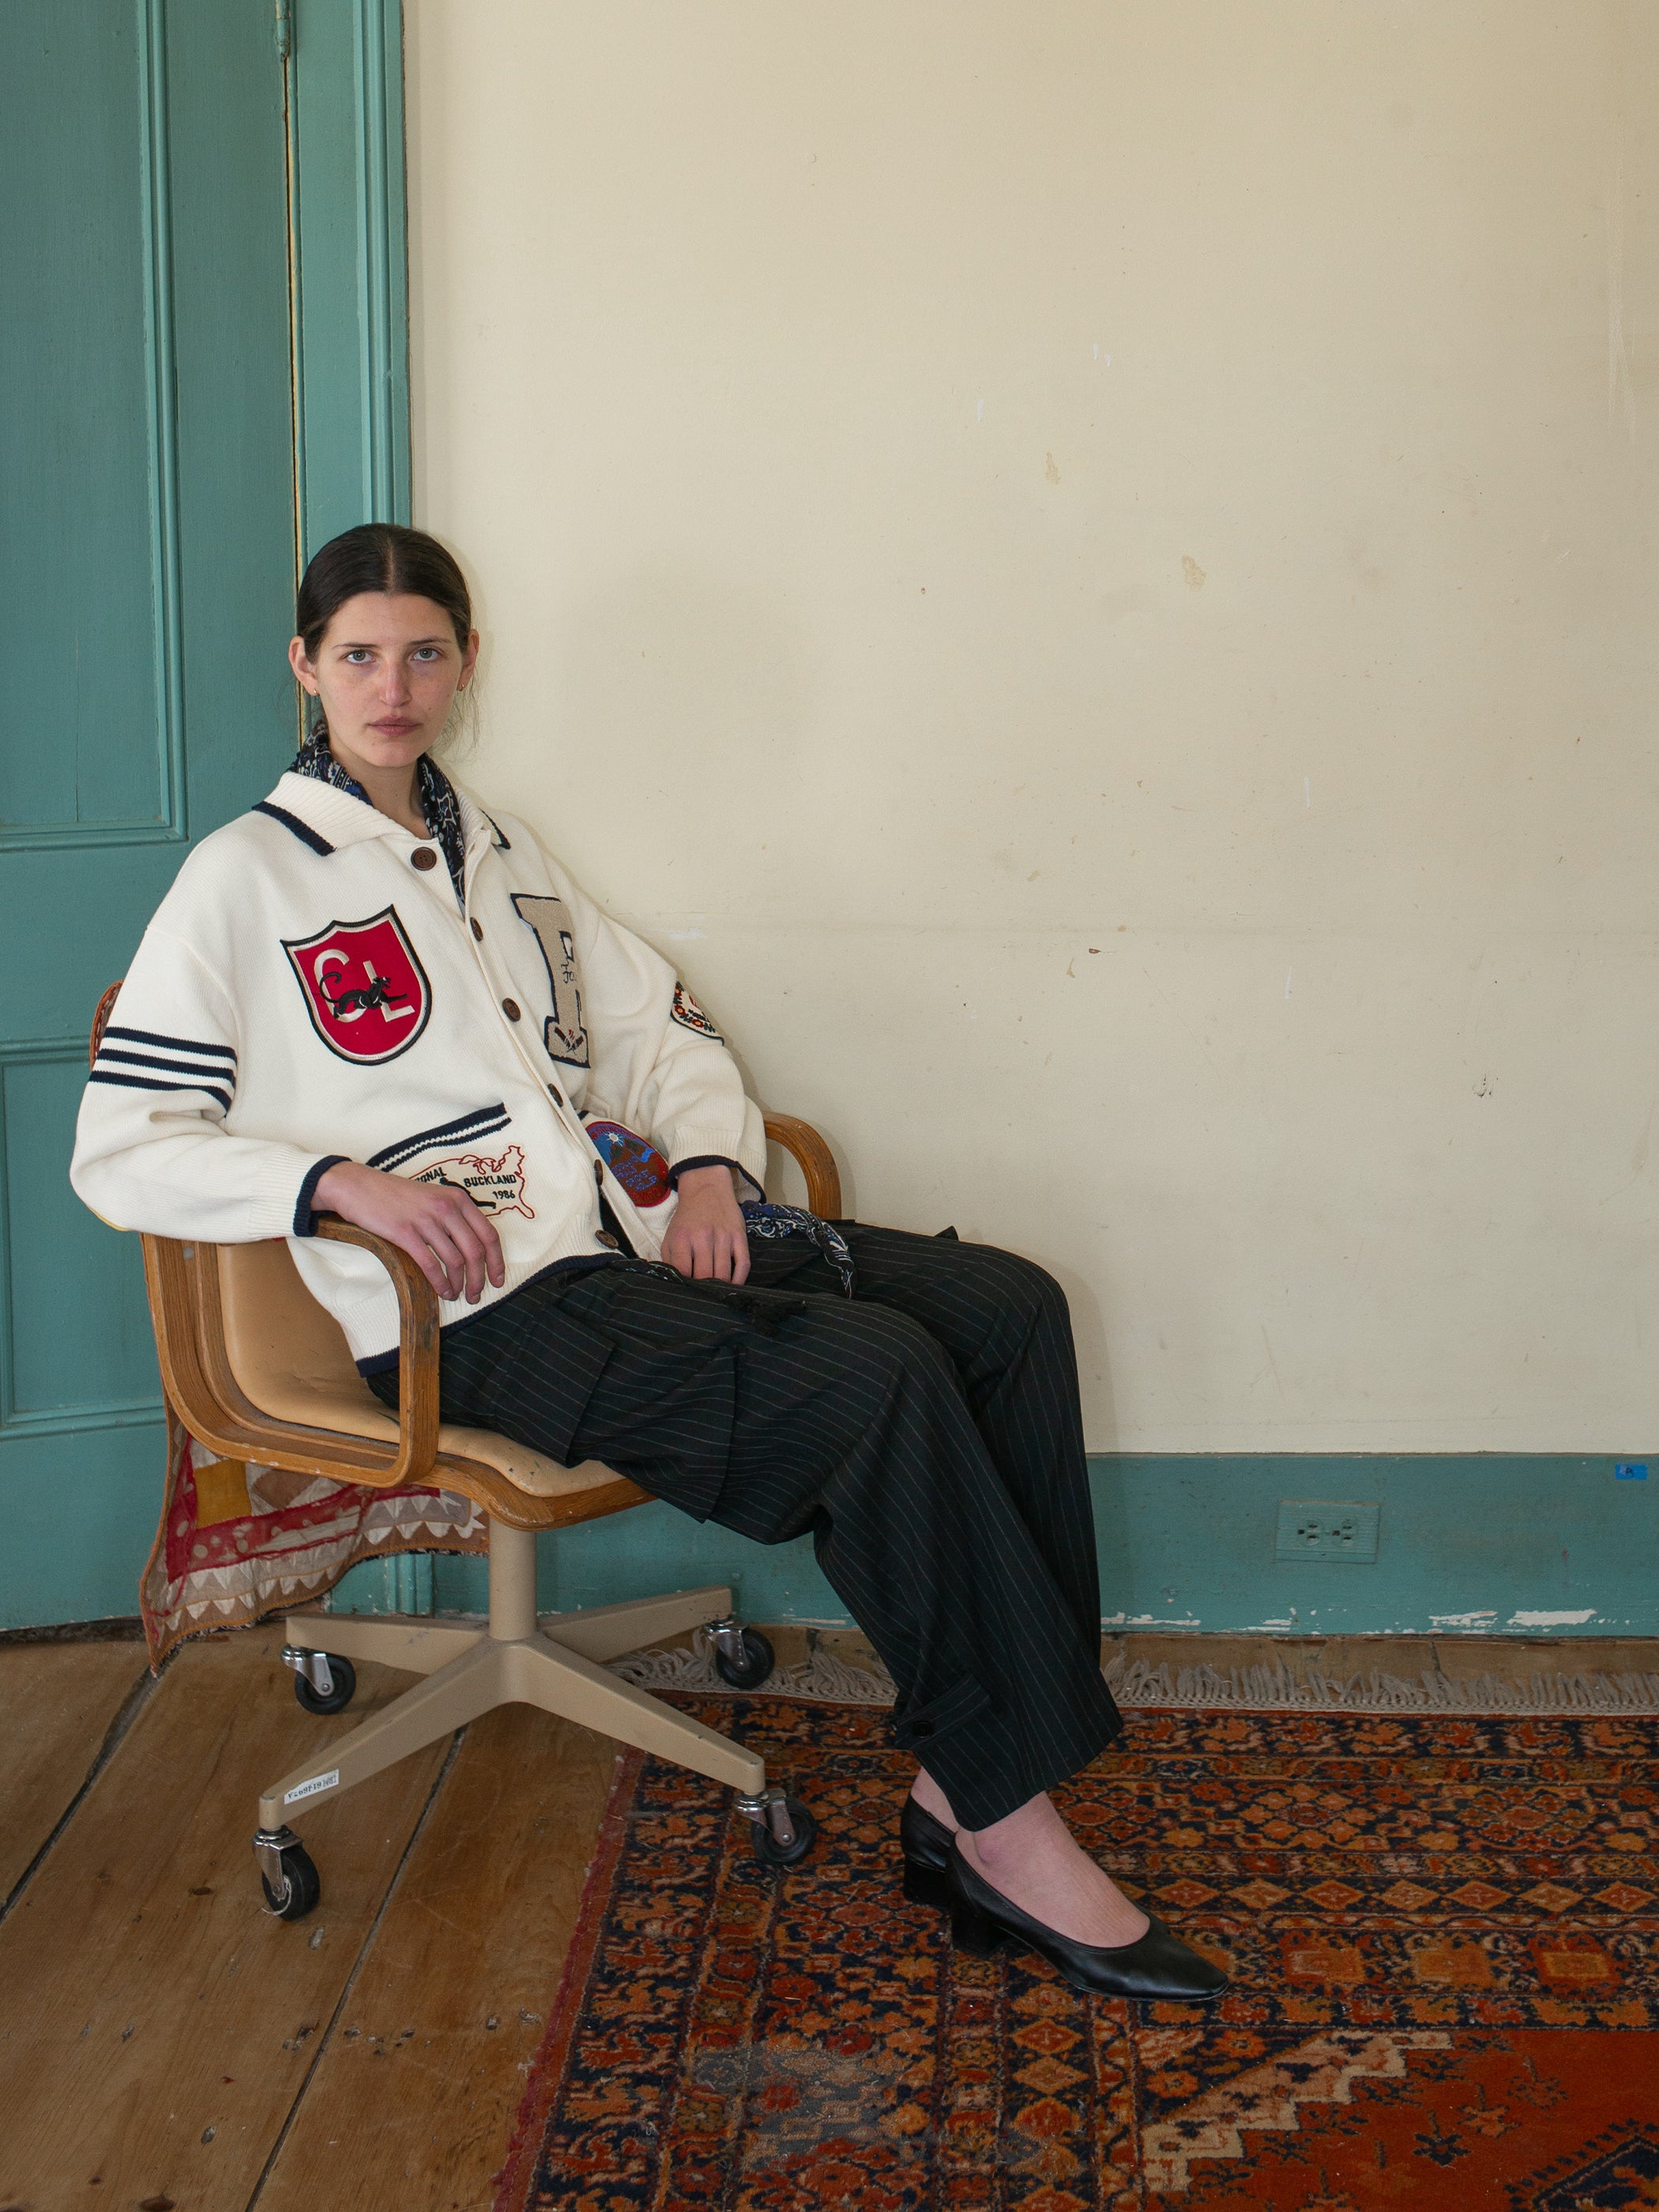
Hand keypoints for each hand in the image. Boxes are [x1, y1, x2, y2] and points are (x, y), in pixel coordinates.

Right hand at [313, 1160, 505, 1303]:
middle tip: (476, 1295)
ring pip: (455, 1260)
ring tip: (457, 1295)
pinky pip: (431, 1265)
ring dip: (460, 1284)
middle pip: (475, 1251)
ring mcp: (426, 1220)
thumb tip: (472, 1249)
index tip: (498, 1279)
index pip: (489, 1234)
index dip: (497, 1261)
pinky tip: (442, 1291)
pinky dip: (440, 1283)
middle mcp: (446, 1208)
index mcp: (458, 1199)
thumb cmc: (396, 1196)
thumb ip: (453, 1217)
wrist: (359, 1186)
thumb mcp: (433, 1198)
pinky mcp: (405, 1233)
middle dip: (479, 1278)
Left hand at [660, 1164, 749, 1282]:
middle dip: (703, 1289)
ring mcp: (724, 1236)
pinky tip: (733, 1285)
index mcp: (683, 1238)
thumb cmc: (687, 1219)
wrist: (707, 1189)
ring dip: (720, 1287)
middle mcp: (703, 1237)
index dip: (685, 1286)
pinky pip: (743, 1264)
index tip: (687, 1292)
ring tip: (716, 1292)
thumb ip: (669, 1260)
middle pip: (705, 1275)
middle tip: (702, 1295)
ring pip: (724, 1273)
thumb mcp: (671, 1236)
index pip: (683, 1271)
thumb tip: (672, 1283)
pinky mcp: (739, 1236)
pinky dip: (740, 1279)